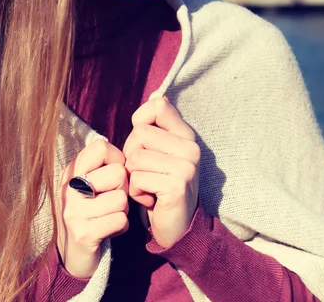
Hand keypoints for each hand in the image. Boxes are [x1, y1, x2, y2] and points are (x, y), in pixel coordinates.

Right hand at [57, 140, 128, 277]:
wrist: (71, 253)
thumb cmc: (90, 210)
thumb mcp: (88, 182)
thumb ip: (102, 165)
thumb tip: (129, 154)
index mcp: (71, 171)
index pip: (101, 148)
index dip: (117, 159)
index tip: (114, 174)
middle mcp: (69, 188)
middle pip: (118, 173)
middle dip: (123, 188)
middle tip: (112, 199)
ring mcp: (74, 212)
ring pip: (121, 199)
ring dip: (122, 210)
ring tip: (110, 214)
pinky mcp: (84, 234)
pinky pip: (120, 220)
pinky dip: (121, 227)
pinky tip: (110, 229)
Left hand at [123, 96, 200, 248]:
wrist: (177, 227)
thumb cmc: (159, 185)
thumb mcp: (160, 152)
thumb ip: (156, 127)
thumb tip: (155, 96)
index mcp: (186, 135)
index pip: (158, 106)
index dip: (140, 121)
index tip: (144, 142)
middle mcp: (190, 147)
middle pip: (139, 133)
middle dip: (132, 155)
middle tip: (147, 173)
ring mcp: (186, 166)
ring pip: (135, 156)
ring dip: (133, 176)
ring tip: (149, 187)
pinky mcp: (177, 185)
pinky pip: (138, 178)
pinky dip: (137, 192)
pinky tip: (151, 199)